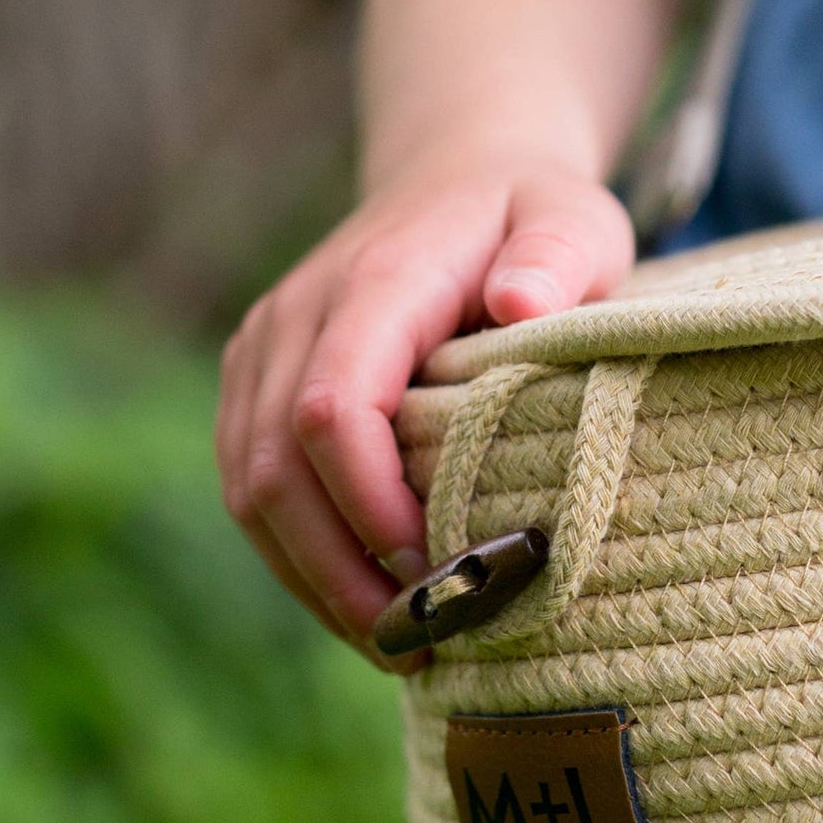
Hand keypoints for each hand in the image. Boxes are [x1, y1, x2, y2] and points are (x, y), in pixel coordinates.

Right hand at [216, 156, 633, 663]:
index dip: (370, 503)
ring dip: (313, 579)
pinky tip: (365, 602)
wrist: (455, 179)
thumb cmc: (529, 214)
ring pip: (249, 490)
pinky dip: (300, 557)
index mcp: (373, 283)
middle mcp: (296, 316)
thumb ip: (558, 255)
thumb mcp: (573, 216)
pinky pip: (250, 487)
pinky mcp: (256, 385)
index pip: (333, 408)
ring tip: (399, 644)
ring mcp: (263, 352)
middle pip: (276, 469)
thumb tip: (519, 306)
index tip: (437, 566)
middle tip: (422, 644)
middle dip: (339, 571)